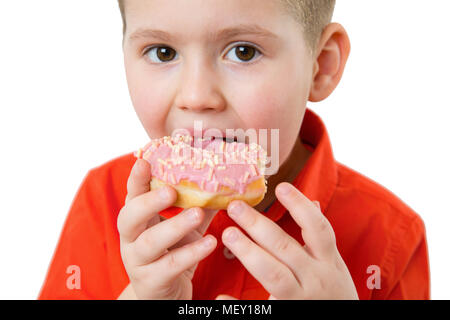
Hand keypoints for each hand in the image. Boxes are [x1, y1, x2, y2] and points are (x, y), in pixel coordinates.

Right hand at [117, 159, 217, 299]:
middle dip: (149, 202)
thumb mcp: (185, 228)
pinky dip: (191, 253)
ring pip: (149, 242)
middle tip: (171, 191)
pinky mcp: (152, 282)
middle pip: (129, 217)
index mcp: (138, 220)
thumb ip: (197, 206)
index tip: (145, 161)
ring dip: (174, 226)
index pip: (133, 195)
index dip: (136, 179)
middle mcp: (131, 239)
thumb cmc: (173, 254)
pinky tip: (210, 243)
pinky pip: (170, 266)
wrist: (164, 296)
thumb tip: (221, 182)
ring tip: (197, 213)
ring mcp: (138, 262)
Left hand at [216, 182, 357, 299]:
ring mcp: (301, 299)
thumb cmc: (335, 295)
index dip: (300, 206)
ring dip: (248, 252)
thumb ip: (319, 240)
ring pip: (273, 274)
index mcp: (329, 263)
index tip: (280, 187)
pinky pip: (262, 311)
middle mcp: (317, 279)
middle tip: (235, 206)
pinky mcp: (286, 316)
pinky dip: (240, 306)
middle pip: (285, 246)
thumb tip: (310, 201)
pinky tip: (221, 298)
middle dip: (258, 224)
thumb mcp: (334, 266)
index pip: (317, 228)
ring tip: (228, 234)